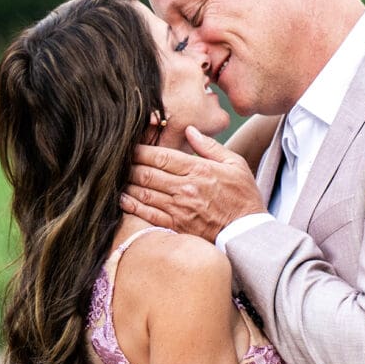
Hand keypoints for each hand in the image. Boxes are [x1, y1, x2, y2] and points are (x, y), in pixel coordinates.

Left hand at [123, 128, 265, 240]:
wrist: (247, 233)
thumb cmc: (243, 197)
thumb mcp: (234, 164)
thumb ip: (210, 146)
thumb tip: (189, 130)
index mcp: (198, 170)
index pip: (161, 156)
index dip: (141, 149)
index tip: (130, 145)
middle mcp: (185, 189)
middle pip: (147, 173)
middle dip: (129, 164)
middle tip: (117, 159)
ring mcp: (179, 209)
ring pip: (143, 192)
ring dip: (127, 183)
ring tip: (116, 176)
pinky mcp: (176, 226)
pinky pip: (147, 214)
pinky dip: (132, 205)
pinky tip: (122, 198)